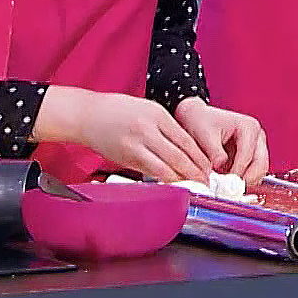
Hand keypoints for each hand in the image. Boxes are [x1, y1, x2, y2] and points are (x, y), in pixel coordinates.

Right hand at [47, 88, 214, 183]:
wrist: (88, 115)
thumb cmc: (119, 111)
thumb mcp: (148, 109)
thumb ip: (167, 127)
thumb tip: (187, 148)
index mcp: (157, 115)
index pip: (186, 140)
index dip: (200, 157)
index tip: (210, 168)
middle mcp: (147, 130)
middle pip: (178, 156)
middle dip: (195, 172)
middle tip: (206, 182)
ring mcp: (135, 145)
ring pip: (163, 167)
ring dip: (180, 180)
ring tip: (192, 187)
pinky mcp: (125, 158)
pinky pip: (148, 171)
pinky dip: (162, 179)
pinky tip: (171, 184)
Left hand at [174, 98, 269, 186]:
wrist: (196, 118)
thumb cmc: (201, 121)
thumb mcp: (204, 135)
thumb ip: (215, 154)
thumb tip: (221, 171)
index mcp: (249, 127)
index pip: (248, 155)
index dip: (237, 172)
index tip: (225, 185)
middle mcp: (256, 136)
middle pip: (261, 164)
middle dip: (246, 179)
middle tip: (230, 190)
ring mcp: (255, 146)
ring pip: (259, 171)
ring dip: (245, 181)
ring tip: (227, 187)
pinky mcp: (250, 156)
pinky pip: (252, 172)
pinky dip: (242, 180)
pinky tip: (228, 183)